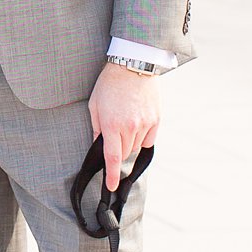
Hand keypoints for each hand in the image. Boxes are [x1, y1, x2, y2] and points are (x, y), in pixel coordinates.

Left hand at [87, 62, 160, 191]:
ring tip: (125, 122)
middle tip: (113, 134)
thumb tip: (99, 145)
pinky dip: (142, 138)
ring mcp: (145, 124)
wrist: (133, 65)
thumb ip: (97, 128)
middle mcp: (130, 127)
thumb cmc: (109, 84)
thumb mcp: (95, 105)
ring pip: (136, 147)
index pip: (112, 158)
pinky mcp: (156, 119)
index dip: (111, 175)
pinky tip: (137, 124)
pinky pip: (148, 140)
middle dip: (117, 150)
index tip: (110, 186)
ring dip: (129, 142)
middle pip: (124, 153)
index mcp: (111, 125)